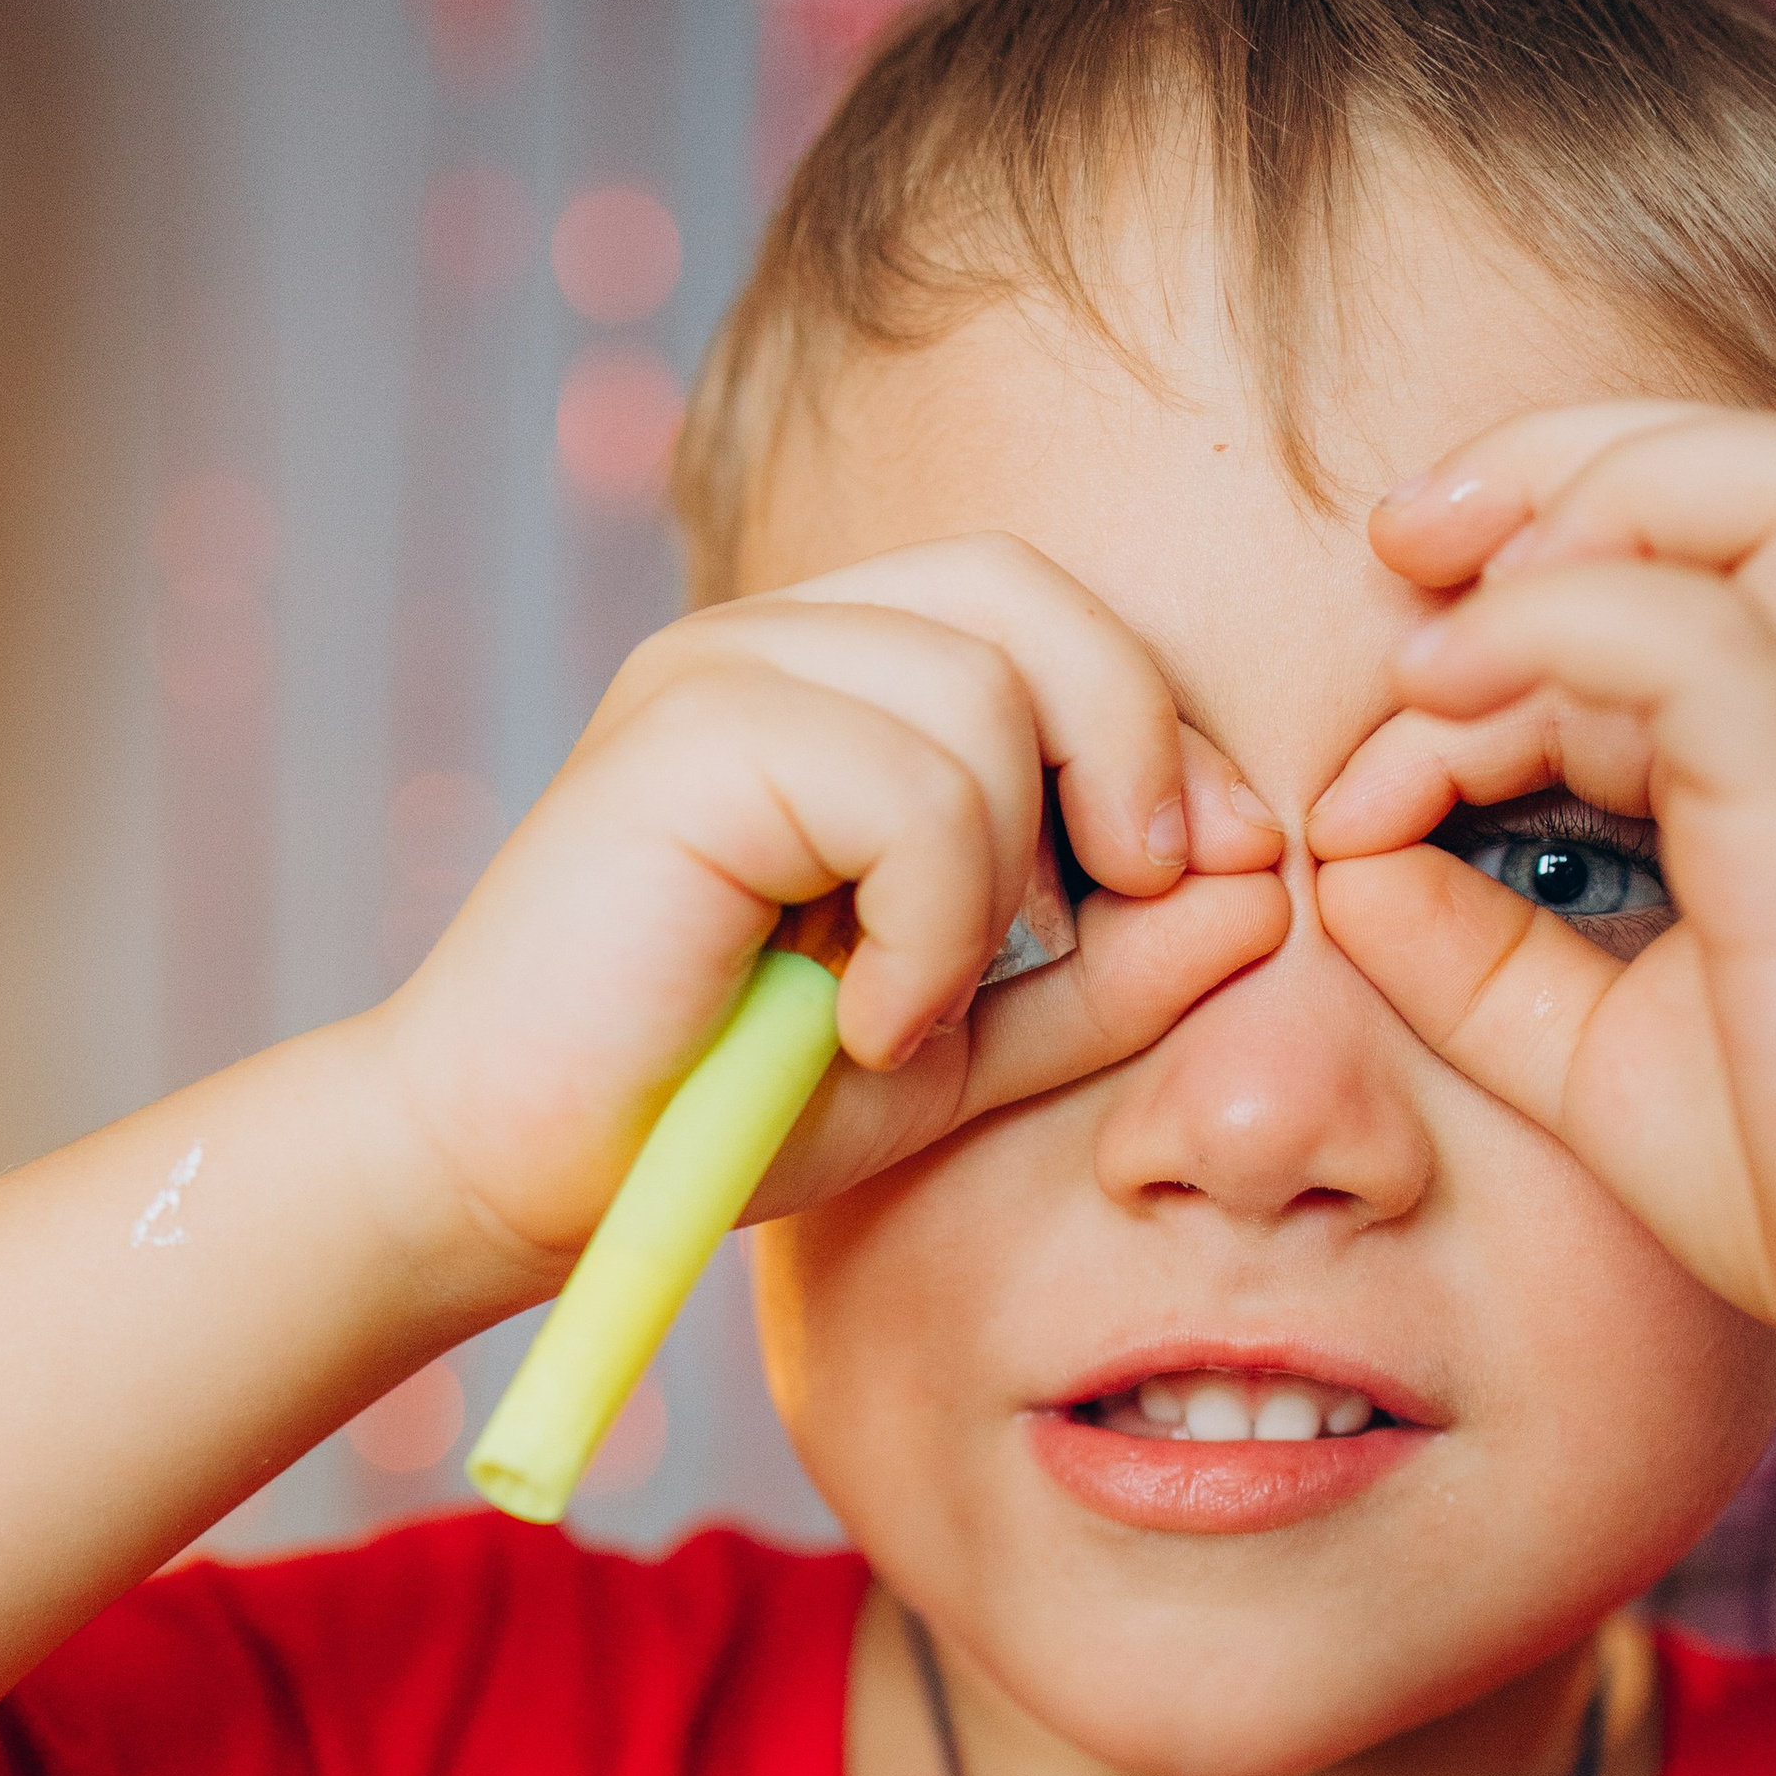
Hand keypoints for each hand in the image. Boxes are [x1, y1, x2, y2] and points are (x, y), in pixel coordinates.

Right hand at [377, 534, 1288, 1275]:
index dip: (1151, 725)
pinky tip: (867, 1022)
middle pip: (1026, 594)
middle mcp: (764, 646)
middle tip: (1131, 897)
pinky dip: (931, 920)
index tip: (1208, 870)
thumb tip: (1262, 887)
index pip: (1038, 611)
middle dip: (1130, 746)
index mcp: (826, 684)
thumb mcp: (959, 1046)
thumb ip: (1105, 972)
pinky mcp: (681, 736)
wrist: (513, 1180)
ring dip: (996, 882)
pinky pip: (904, 778)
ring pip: (978, 691)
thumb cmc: (714, 1111)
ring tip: (916, 1015)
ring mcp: (712, 674)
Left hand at [1311, 403, 1775, 1417]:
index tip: (1387, 705)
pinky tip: (1440, 698)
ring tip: (1438, 637)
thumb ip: (1481, 956)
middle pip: (1767, 473)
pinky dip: (1558, 629)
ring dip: (1591, 509)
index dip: (1523, 588)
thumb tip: (1355, 856)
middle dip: (1566, 464)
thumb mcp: (1601, 1059)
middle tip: (1405, 542)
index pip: (1704, 565)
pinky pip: (1710, 646)